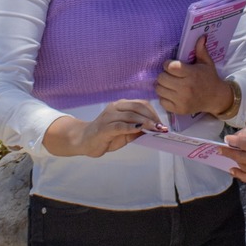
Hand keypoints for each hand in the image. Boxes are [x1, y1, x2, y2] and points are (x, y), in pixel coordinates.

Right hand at [42, 99, 161, 158]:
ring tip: (155, 129)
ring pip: (130, 115)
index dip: (153, 112)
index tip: (162, 123)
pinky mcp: (104, 128)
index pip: (141, 104)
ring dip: (146, 122)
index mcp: (120, 106)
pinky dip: (132, 127)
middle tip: (161, 128)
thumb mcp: (125, 133)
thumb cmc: (106, 136)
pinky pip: (120, 125)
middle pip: (138, 107)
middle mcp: (115, 108)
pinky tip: (140, 130)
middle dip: (152, 117)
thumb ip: (137, 130)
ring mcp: (108, 117)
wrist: (83, 141)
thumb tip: (154, 129)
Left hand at [155, 37, 233, 117]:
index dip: (168, 64)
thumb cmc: (209, 78)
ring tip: (170, 84)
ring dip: (162, 85)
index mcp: (192, 74)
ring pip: (159, 89)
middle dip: (164, 75)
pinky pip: (162, 101)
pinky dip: (164, 97)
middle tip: (170, 75)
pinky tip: (171, 94)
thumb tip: (201, 36)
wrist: (215, 98)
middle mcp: (186, 88)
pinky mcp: (179, 110)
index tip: (172, 65)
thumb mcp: (206, 63)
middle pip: (162, 78)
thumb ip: (201, 50)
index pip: (170, 67)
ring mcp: (182, 100)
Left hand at [224, 126, 245, 182]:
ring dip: (232, 162)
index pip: (241, 144)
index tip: (227, 139)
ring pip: (242, 167)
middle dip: (227, 152)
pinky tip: (234, 171)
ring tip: (226, 158)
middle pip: (238, 156)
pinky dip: (239, 174)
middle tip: (220, 149)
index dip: (232, 141)